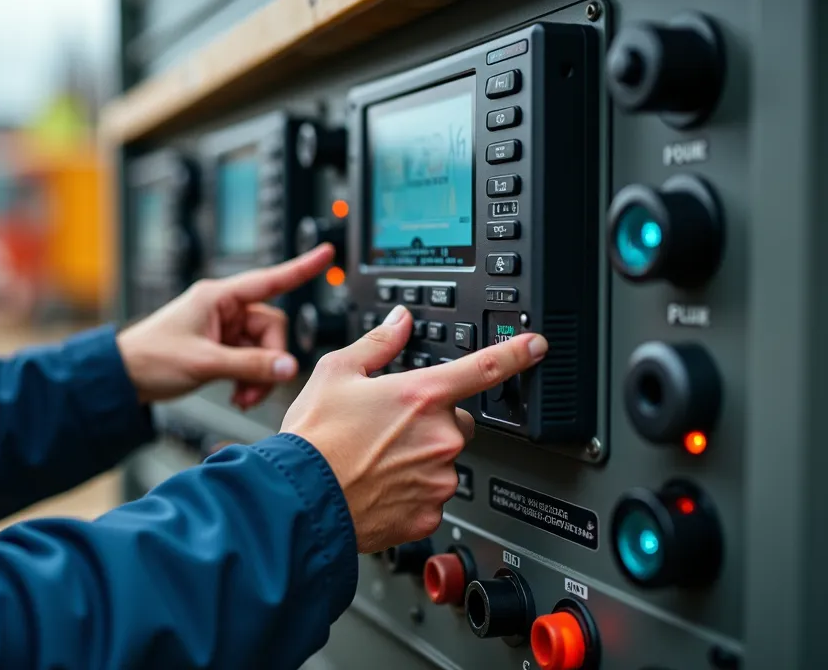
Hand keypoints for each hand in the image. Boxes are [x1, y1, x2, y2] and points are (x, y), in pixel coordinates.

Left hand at [117, 244, 335, 407]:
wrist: (123, 377)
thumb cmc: (151, 358)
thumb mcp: (204, 363)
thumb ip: (249, 365)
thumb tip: (289, 368)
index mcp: (218, 297)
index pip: (269, 280)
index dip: (300, 268)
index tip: (326, 255)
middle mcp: (224, 309)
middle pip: (271, 328)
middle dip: (269, 360)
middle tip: (253, 389)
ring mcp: (223, 329)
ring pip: (263, 348)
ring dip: (259, 375)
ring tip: (242, 396)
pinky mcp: (221, 347)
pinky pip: (251, 359)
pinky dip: (249, 378)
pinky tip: (238, 393)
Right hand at [280, 305, 547, 552]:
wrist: (300, 500)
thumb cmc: (314, 439)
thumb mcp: (336, 372)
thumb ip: (378, 343)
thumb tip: (399, 322)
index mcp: (422, 395)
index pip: (486, 367)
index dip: (516, 353)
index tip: (535, 346)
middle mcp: (440, 438)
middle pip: (455, 422)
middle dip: (429, 422)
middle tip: (388, 429)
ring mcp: (438, 478)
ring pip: (442, 461)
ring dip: (419, 459)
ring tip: (374, 461)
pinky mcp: (429, 513)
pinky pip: (430, 496)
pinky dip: (409, 492)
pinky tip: (377, 486)